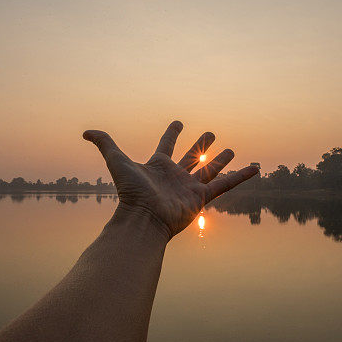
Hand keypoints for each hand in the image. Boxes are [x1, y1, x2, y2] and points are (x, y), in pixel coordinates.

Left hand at [83, 121, 258, 239]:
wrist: (144, 219)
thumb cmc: (130, 192)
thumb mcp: (117, 161)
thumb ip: (104, 144)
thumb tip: (86, 132)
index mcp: (158, 165)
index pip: (166, 144)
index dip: (172, 133)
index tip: (178, 122)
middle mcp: (175, 176)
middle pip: (191, 156)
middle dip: (200, 144)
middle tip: (211, 132)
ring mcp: (189, 187)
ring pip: (209, 169)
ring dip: (220, 159)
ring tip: (232, 149)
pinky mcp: (201, 198)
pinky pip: (225, 185)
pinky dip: (240, 177)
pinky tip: (254, 168)